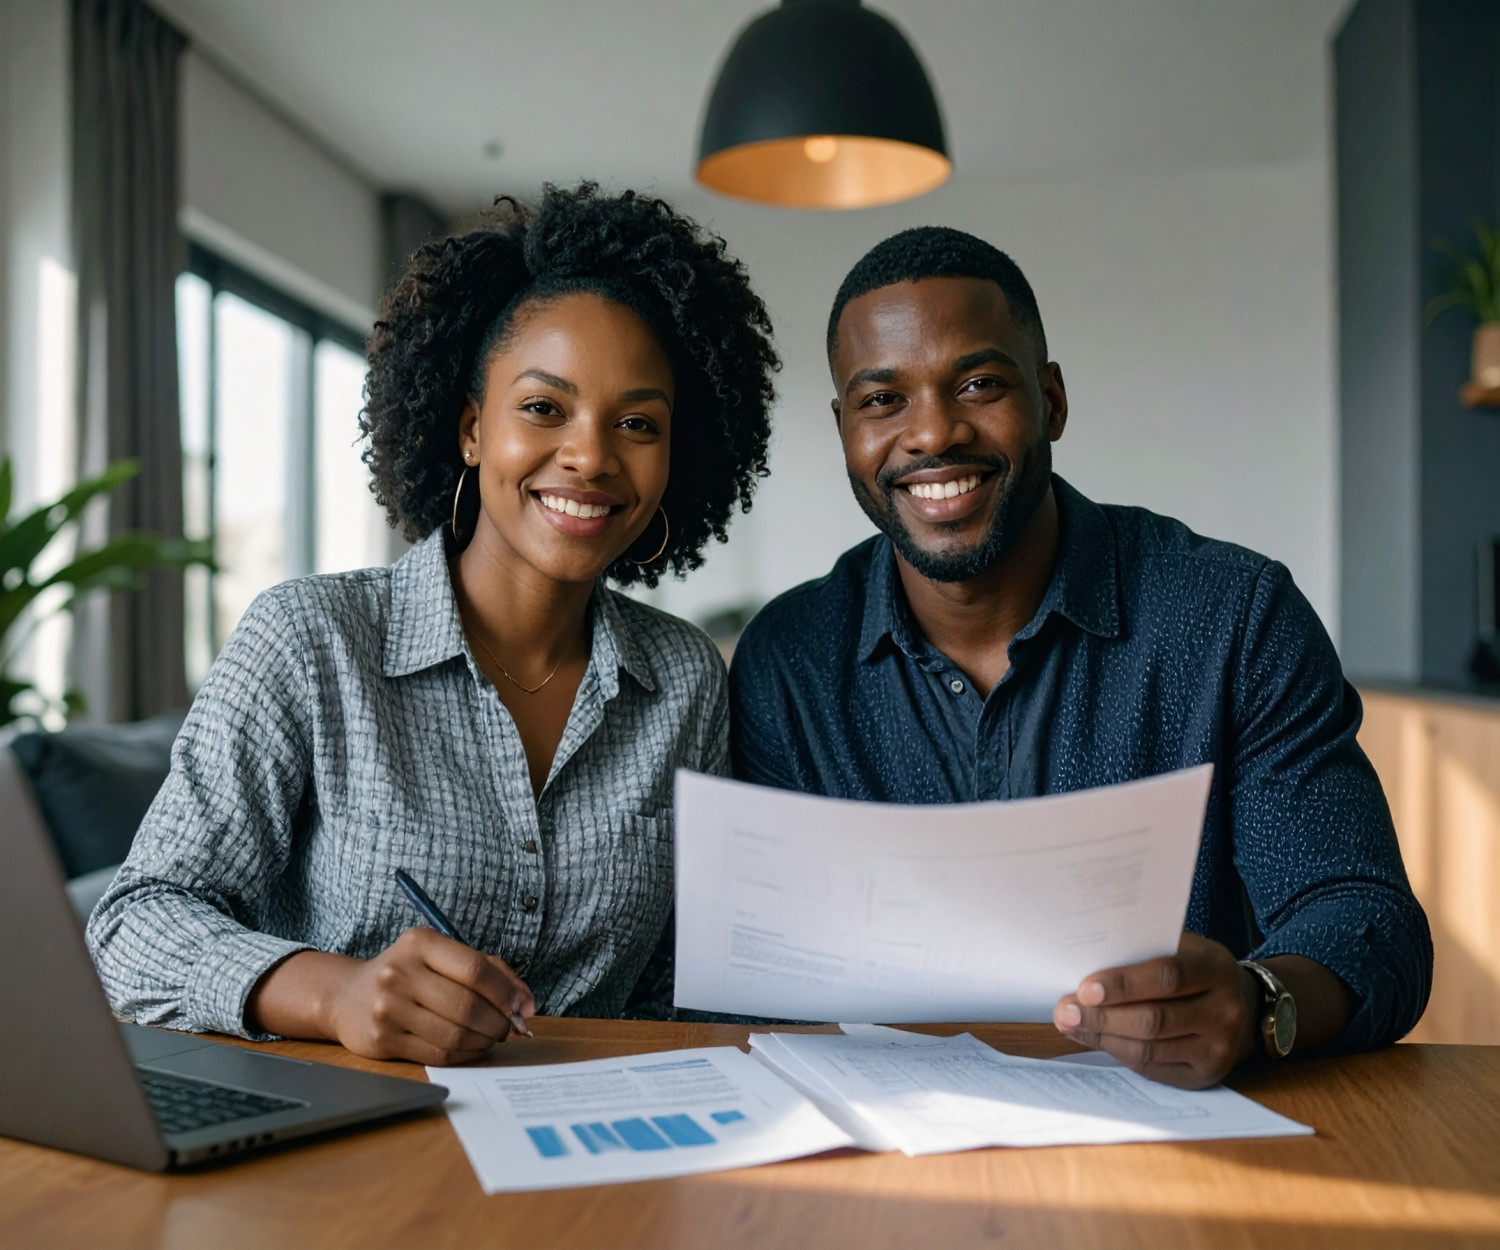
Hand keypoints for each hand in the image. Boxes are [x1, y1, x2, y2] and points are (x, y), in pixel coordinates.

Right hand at [322, 927, 534, 1065]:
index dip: (506, 992)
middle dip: (499, 1022)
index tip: (521, 1005)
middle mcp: (400, 973)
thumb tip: (527, 1004)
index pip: (475, 969)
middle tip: (508, 1027)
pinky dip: (465, 1054)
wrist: (348, 996)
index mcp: (419, 943)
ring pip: (455, 1034)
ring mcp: (388, 1008)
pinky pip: (438, 1054)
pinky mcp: (383, 1040)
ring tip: (490, 1036)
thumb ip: (491, 971)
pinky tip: (471, 1047)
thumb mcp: (443, 957)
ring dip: (484, 1040)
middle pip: (467, 1006)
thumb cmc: (409, 973)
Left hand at [1052, 930, 1257, 1088]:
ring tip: (1071, 1024)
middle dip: (1102, 1016)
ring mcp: (1220, 1048)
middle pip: (1154, 1019)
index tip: (1084, 988)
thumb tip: (1080, 961)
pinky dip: (1119, 1052)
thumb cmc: (1190, 967)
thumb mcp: (1176, 946)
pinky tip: (1096, 1038)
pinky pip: (1154, 1068)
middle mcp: (1225, 1011)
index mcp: (1216, 968)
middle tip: (1065, 1011)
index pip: (1167, 977)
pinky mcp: (1207, 1075)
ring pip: (1150, 1048)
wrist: (1237, 1003)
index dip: (1123, 984)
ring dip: (1103, 1037)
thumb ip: (1138, 950)